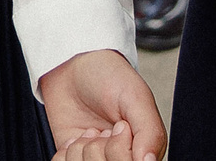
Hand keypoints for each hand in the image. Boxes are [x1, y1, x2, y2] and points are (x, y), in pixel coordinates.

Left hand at [39, 50, 162, 160]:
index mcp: (143, 149)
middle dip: (100, 150)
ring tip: (90, 130)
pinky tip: (75, 138)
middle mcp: (120, 157)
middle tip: (104, 128)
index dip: (121, 152)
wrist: (73, 65)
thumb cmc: (109, 76)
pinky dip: (65, 154)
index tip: (121, 128)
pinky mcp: (72, 159)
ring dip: (82, 150)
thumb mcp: (136, 97)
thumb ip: (150, 132)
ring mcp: (95, 160)